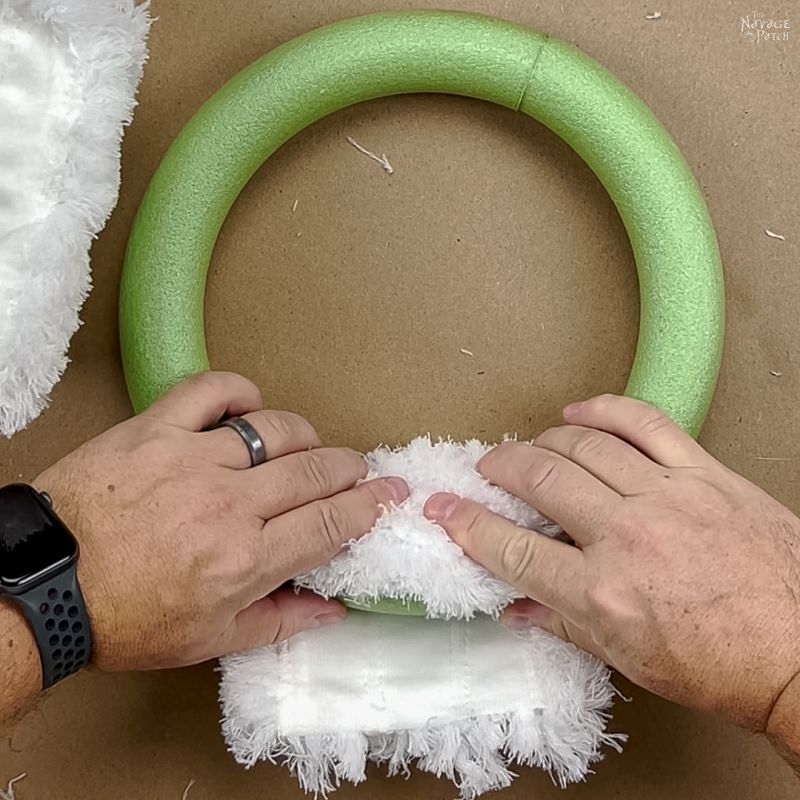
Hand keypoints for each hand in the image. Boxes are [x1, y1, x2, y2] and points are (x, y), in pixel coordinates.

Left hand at [34, 372, 407, 670]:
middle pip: (316, 469)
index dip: (373, 503)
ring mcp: (193, 459)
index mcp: (247, 559)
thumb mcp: (209, 640)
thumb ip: (280, 621)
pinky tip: (247, 407)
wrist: (46, 585)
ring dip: (303, 436)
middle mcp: (230, 504)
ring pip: (276, 428)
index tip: (391, 493)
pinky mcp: (157, 429)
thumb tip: (332, 608)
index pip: (333, 520)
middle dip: (349, 468)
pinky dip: (239, 392)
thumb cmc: (124, 616)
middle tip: (354, 470)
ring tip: (302, 447)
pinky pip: (213, 390)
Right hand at [423, 395, 799, 745]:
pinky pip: (645, 423)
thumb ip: (561, 625)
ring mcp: (666, 498)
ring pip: (583, 447)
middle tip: (487, 470)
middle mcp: (626, 537)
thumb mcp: (627, 660)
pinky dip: (604, 410)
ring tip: (530, 448)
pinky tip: (579, 412)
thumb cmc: (722, 664)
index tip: (444, 509)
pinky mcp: (703, 475)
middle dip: (499, 469)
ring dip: (543, 442)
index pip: (510, 548)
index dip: (466, 524)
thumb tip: (514, 607)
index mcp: (601, 593)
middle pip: (539, 480)